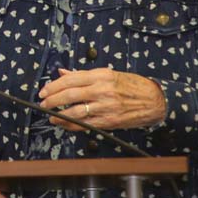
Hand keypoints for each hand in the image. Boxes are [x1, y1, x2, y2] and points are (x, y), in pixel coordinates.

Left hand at [38, 68, 165, 130]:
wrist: (154, 100)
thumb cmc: (131, 85)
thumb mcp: (108, 74)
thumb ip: (83, 75)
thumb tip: (62, 72)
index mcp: (101, 75)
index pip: (70, 79)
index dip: (53, 85)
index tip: (44, 90)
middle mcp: (102, 90)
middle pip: (69, 94)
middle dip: (52, 99)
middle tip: (43, 102)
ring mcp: (105, 107)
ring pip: (75, 111)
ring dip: (59, 115)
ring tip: (51, 116)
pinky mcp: (109, 121)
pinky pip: (85, 124)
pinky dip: (71, 125)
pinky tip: (64, 124)